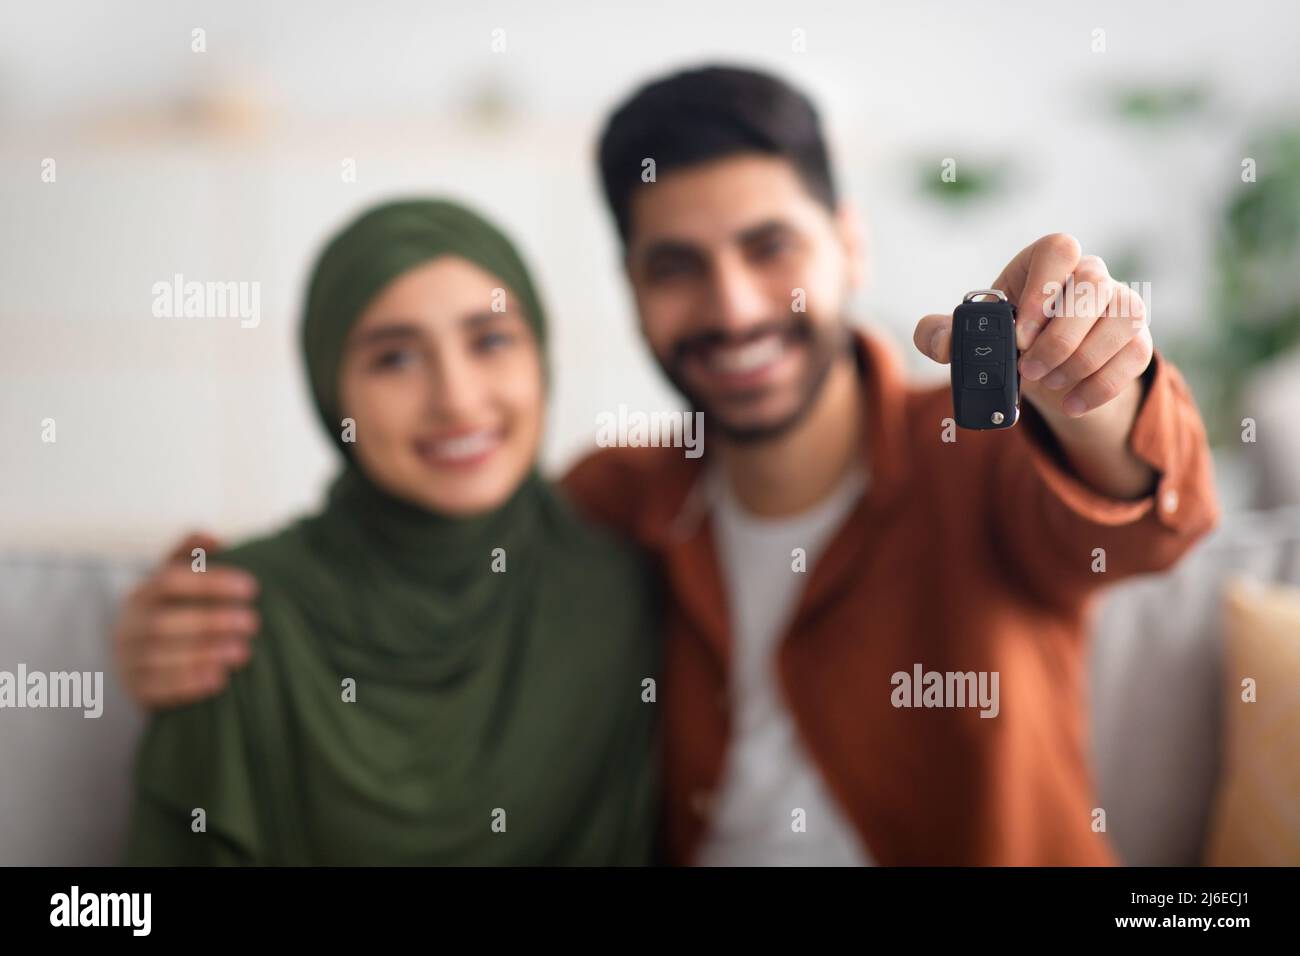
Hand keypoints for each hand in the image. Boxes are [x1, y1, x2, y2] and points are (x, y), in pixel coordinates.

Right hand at [112, 532, 259, 709]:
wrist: (135, 662)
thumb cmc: (169, 613)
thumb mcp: (175, 582)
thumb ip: (191, 556)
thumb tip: (214, 537)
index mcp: (142, 594)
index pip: (170, 580)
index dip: (210, 582)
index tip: (252, 587)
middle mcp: (130, 625)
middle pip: (163, 622)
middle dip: (210, 622)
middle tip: (253, 622)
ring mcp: (127, 658)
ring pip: (159, 657)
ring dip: (203, 654)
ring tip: (243, 652)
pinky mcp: (134, 688)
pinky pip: (156, 688)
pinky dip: (188, 684)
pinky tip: (220, 680)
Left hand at [915, 233, 1152, 419]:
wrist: (1047, 370)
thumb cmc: (1007, 341)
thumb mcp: (971, 337)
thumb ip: (942, 334)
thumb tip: (939, 340)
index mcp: (1045, 264)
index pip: (1058, 249)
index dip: (1042, 287)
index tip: (1020, 333)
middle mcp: (1089, 275)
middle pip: (1092, 286)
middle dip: (1059, 336)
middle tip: (1030, 369)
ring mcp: (1120, 304)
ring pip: (1122, 319)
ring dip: (1083, 361)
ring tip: (1050, 385)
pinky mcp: (1137, 338)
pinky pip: (1136, 354)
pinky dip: (1102, 386)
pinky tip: (1072, 404)